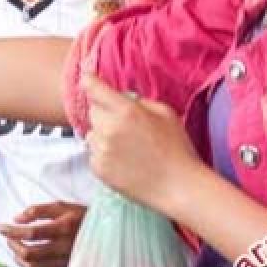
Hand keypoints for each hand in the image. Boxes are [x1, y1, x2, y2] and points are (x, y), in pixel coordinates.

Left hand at [0, 202, 86, 266]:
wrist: (107, 236)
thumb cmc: (82, 218)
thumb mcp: (63, 206)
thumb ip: (38, 210)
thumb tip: (16, 218)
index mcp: (63, 228)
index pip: (30, 233)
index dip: (11, 231)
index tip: (0, 227)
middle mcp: (64, 248)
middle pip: (29, 253)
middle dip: (13, 245)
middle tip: (9, 238)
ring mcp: (65, 263)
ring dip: (18, 258)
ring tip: (16, 248)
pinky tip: (27, 262)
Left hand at [81, 73, 203, 214]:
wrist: (178, 187)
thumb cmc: (177, 149)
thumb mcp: (166, 113)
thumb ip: (139, 102)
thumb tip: (121, 98)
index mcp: (126, 111)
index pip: (93, 88)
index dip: (89, 81)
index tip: (87, 79)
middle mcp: (109, 128)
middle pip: (93, 111)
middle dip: (104, 113)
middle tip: (125, 126)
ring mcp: (101, 150)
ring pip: (91, 133)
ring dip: (102, 135)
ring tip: (127, 147)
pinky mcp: (98, 169)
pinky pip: (93, 153)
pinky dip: (103, 154)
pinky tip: (124, 161)